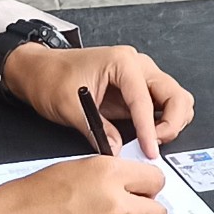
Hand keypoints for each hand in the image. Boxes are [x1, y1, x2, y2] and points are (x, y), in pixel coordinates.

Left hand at [5, 41, 194, 160]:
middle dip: (171, 123)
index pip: (145, 100)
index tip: (149, 151)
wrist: (37, 70)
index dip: (149, 130)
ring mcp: (140, 77)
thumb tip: (117, 151)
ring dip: (171, 122)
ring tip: (152, 141)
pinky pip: (161, 106)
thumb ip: (96, 129)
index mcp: (122, 62)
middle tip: (153, 145)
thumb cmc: (50, 78)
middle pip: (175, 95)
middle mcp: (137, 66)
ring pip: (175, 100)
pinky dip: (162, 122)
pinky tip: (148, 136)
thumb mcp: (69, 107)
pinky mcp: (136, 91)